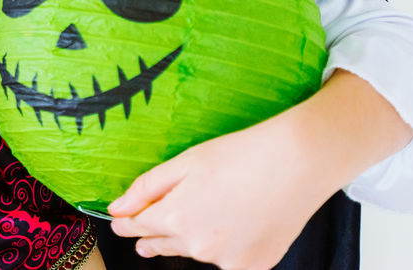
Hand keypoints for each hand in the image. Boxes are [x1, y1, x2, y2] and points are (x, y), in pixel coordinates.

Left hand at [105, 116, 337, 269]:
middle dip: (156, 234)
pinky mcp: (254, 267)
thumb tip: (116, 210)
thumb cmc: (239, 155)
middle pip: (165, 243)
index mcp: (176, 218)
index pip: (137, 227)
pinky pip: (228, 259)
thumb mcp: (184, 163)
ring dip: (195, 238)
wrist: (297, 162)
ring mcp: (228, 261)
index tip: (121, 221)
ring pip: (198, 252)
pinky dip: (227, 245)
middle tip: (150, 229)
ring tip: (211, 211)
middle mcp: (198, 247)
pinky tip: (238, 222)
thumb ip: (146, 189)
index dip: (127, 223)